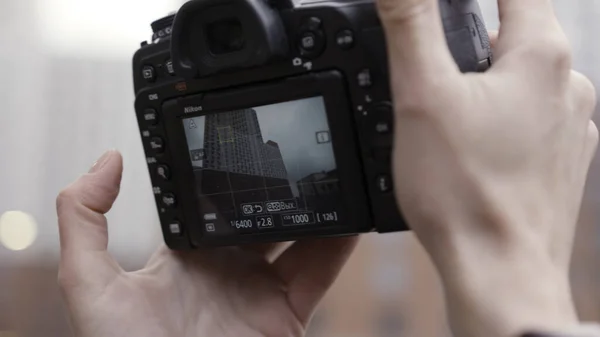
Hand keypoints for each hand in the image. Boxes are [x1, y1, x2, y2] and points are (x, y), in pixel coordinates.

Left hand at [56, 150, 357, 336]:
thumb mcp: (91, 286)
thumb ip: (84, 221)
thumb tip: (107, 160)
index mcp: (181, 259)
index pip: (207, 204)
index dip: (224, 175)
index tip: (240, 143)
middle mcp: (223, 272)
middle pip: (257, 217)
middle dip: (276, 186)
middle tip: (295, 152)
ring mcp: (257, 294)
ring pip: (295, 240)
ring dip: (312, 209)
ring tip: (327, 174)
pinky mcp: (286, 317)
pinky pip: (318, 275)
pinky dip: (337, 247)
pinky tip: (349, 218)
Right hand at [376, 0, 597, 335]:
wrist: (499, 274)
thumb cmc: (464, 194)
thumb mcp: (421, 95)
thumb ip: (410, 22)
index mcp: (540, 56)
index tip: (446, 12)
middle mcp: (569, 86)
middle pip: (515, 35)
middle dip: (471, 42)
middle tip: (430, 72)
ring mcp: (571, 127)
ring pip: (522, 81)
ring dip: (485, 85)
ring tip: (446, 120)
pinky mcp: (562, 161)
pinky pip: (530, 121)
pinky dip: (501, 122)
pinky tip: (472, 151)